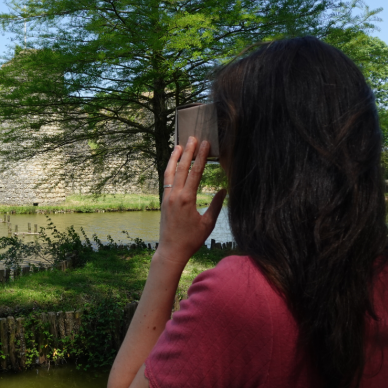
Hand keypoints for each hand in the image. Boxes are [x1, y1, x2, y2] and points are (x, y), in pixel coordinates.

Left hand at [157, 136, 226, 267]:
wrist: (171, 250)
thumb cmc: (192, 239)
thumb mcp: (208, 223)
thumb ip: (216, 205)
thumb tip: (224, 190)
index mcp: (187, 198)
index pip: (196, 172)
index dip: (201, 156)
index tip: (206, 144)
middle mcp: (175, 195)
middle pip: (182, 167)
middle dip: (189, 151)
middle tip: (193, 137)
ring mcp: (167, 197)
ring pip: (170, 172)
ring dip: (175, 157)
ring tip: (179, 145)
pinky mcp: (163, 200)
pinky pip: (166, 180)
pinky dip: (169, 169)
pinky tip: (172, 163)